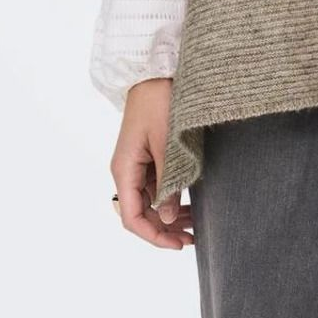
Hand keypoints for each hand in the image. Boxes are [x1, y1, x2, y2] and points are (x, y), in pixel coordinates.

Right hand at [110, 77, 194, 249]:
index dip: (153, 236)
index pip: (131, 217)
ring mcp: (135, 165)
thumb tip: (167, 218)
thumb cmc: (159, 103)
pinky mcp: (145, 158)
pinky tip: (188, 205)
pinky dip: (169, 199)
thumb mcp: (166, 145)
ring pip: (148, 203)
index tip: (178, 244)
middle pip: (139, 214)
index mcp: (123, 170)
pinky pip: (154, 188)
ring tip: (194, 226)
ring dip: (168, 217)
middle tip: (192, 239)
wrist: (155, 73)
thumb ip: (168, 182)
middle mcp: (125, 171)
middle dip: (163, 230)